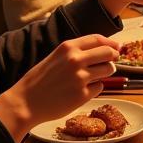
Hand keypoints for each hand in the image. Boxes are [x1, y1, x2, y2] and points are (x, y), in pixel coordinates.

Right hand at [0, 34, 118, 140]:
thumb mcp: (56, 57)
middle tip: (111, 62)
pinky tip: (82, 91)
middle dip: (113, 57)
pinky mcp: (82, 95)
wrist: (25, 103)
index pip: (98, 39)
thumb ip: (76, 52)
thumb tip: (104, 48)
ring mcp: (80, 77)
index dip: (111, 43)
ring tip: (94, 77)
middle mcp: (76, 60)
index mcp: (68, 47)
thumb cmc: (39, 80)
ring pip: (108, 70)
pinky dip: (95, 88)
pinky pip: (100, 87)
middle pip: (109, 53)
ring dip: (106, 73)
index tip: (117, 47)